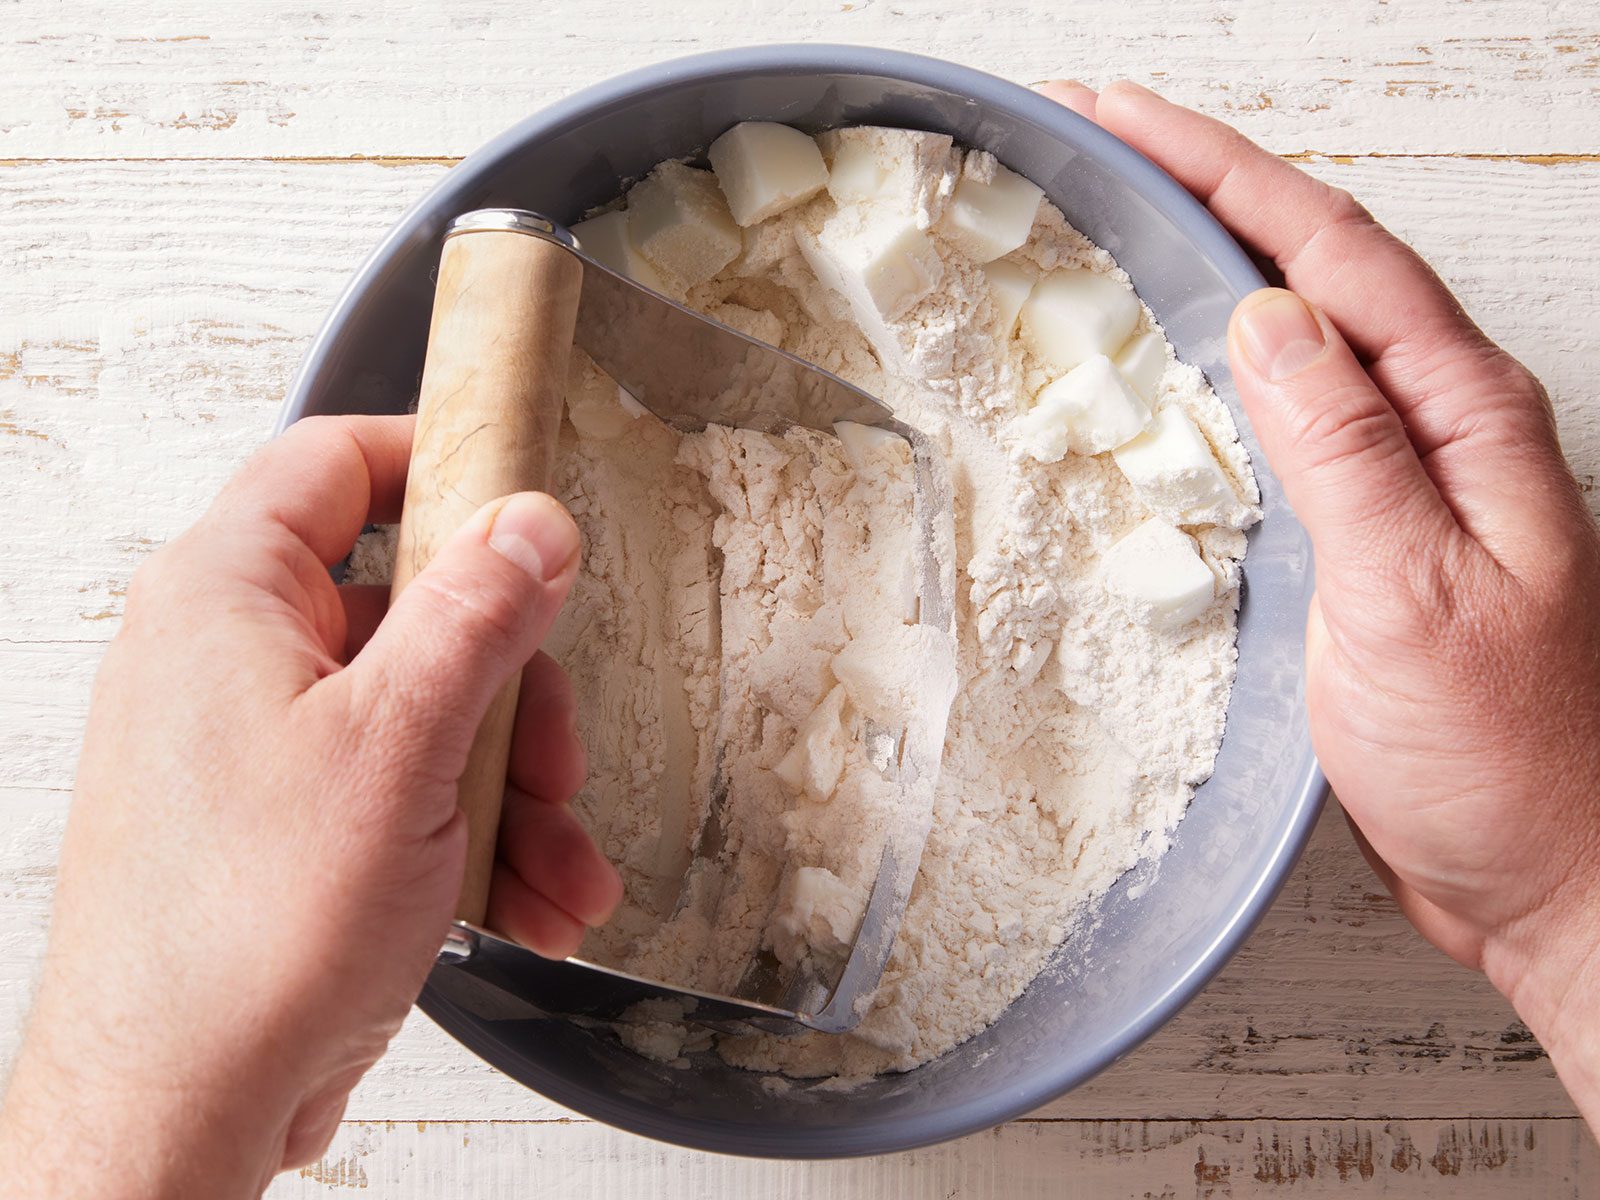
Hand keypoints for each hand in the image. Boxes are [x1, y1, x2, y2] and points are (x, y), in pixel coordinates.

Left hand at [0, 414, 620, 1196]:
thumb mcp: (399, 748)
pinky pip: (404, 792)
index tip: (527, 501)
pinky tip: (524, 901)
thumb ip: (476, 617)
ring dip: (513, 791)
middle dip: (514, 694)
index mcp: (228, 600)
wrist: (174, 1111)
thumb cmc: (242, 939)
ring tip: (555, 869)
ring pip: (426, 716)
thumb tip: (531, 524)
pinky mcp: (287, 824)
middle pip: (416, 609)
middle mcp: (233, 660)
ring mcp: (260, 746)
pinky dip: (474, 839)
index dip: (441, 464)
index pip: (338, 464)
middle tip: (554, 756)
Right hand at [1045, 81, 1599, 1122]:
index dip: (1221, 171)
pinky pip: (1289, 412)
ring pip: (1302, 330)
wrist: (1545, 872)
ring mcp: (1406, 477)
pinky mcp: (1368, 531)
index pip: (1332, 253)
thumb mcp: (1413, 594)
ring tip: (1128, 216)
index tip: (1123, 119)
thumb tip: (1268, 316)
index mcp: (1467, 418)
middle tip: (1106, 139)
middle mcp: (1443, 427)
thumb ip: (1345, 451)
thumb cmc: (1504, 757)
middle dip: (1210, 184)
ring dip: (1215, 257)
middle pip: (1319, 264)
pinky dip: (1223, 363)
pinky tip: (1182, 363)